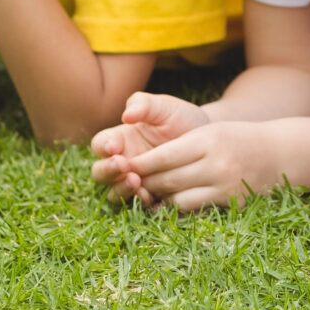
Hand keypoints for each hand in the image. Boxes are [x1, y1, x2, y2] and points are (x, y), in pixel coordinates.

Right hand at [89, 92, 211, 204]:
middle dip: (108, 171)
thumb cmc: (181, 119)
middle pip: (100, 173)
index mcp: (120, 139)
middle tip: (124, 166)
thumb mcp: (165, 107)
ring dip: (122, 189)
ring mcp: (135, 181)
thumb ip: (144, 104)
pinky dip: (141, 203)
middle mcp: (123, 162)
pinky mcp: (151, 195)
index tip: (114, 147)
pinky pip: (139, 205)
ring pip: (115, 193)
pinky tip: (152, 198)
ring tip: (138, 182)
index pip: (100, 145)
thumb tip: (126, 114)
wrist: (209, 139)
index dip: (102, 147)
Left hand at [110, 120, 285, 212]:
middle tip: (130, 183)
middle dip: (145, 182)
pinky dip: (175, 207)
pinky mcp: (229, 200)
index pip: (164, 155)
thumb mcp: (211, 132)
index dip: (141, 164)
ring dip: (158, 197)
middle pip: (168, 178)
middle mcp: (216, 161)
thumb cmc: (238, 139)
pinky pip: (192, 207)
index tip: (125, 166)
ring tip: (148, 193)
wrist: (278, 153)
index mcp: (208, 139)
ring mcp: (224, 183)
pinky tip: (168, 203)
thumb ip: (181, 144)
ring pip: (177, 197)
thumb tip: (146, 163)